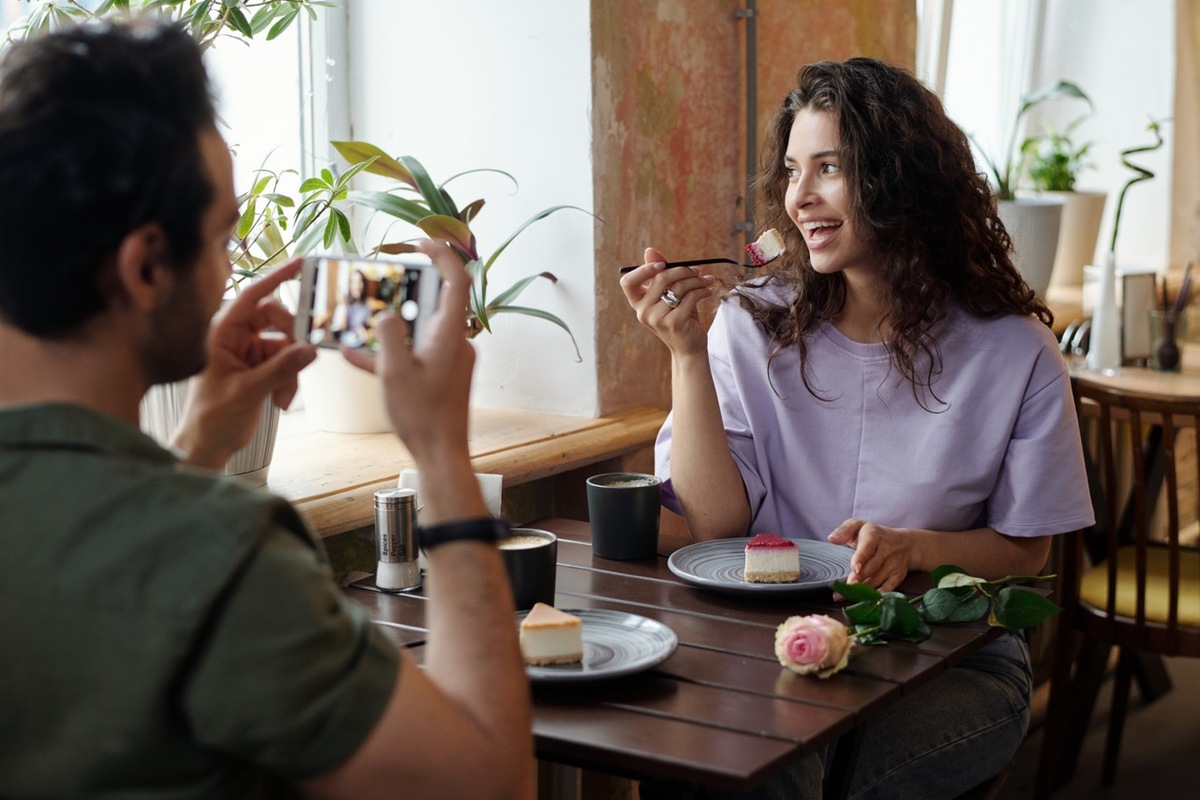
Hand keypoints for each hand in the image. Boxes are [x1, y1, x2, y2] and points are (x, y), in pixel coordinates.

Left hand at [175, 260, 316, 468]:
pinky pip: (288, 363)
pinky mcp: (262, 368)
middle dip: (291, 342)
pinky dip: (291, 381)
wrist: (207, 444)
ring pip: (287, 344)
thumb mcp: (246, 392)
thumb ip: (279, 369)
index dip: (276, 277)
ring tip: (283, 395)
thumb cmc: (210, 416)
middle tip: (301, 359)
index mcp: (221, 332)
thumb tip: (310, 349)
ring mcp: (251, 352)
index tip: (300, 264)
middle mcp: (237, 337)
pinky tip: (281, 401)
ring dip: (292, 370)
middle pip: (277, 319)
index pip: (252, 297)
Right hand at [342, 239, 474, 463]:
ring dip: (391, 325)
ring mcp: (450, 360)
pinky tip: (355, 357)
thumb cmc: (422, 417)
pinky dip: (391, 352)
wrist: (441, 455)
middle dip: (404, 292)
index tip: (420, 242)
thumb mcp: (394, 372)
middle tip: (378, 285)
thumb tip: (386, 316)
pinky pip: (415, 353)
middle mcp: (455, 343)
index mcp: (450, 335)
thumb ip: (388, 336)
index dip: (441, 255)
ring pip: (420, 330)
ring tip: (359, 321)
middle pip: (434, 303)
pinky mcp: (442, 376)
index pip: (456, 280)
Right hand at [619, 246, 714, 357]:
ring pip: (678, 286)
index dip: (643, 269)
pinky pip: (690, 297)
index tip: (663, 265)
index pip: (627, 281)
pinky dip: (702, 292)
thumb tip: (649, 250)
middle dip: (683, 270)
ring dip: (697, 281)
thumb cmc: (679, 317)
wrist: (689, 347)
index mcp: (637, 303)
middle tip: (697, 271)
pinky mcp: (673, 322)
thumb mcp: (668, 294)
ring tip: (706, 282)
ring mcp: (656, 318)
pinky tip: (707, 293)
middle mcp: (643, 311)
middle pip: (661, 278)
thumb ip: (660, 274)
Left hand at [828, 518, 911, 592]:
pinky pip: (890, 587)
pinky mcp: (898, 575)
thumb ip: (844, 530)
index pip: (868, 547)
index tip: (854, 567)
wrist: (905, 543)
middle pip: (873, 566)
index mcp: (874, 535)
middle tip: (848, 587)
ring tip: (849, 596)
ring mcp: (894, 564)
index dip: (861, 557)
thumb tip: (832, 538)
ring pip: (879, 578)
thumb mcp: (859, 525)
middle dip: (860, 577)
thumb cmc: (874, 535)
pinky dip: (880, 595)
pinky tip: (868, 601)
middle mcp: (886, 550)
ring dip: (864, 589)